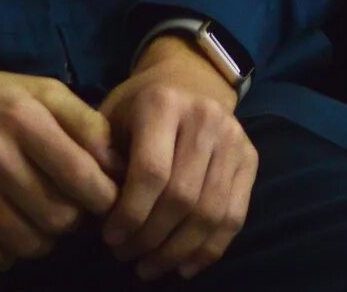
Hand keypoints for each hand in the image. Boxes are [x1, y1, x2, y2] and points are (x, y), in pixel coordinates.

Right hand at [0, 61, 119, 270]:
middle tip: (72, 205)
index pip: (82, 175)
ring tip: (43, 216)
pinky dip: (9, 252)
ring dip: (46, 237)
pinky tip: (11, 230)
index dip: (106, 195)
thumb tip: (118, 164)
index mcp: (25, 119)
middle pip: (60, 216)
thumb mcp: (40, 90)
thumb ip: (84, 121)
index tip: (106, 194)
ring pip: (30, 243)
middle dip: (77, 217)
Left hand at [99, 36, 257, 279]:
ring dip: (178, 250)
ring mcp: (234, 138)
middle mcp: (206, 118)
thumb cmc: (137, 107)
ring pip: (211, 211)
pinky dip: (210, 249)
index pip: (151, 172)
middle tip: (126, 257)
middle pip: (183, 196)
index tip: (109, 238)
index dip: (130, 213)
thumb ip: (99, 156)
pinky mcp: (251, 158)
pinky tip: (185, 267)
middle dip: (151, 237)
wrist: (189, 79)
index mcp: (164, 104)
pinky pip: (235, 215)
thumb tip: (95, 204)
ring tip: (150, 267)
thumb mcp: (109, 117)